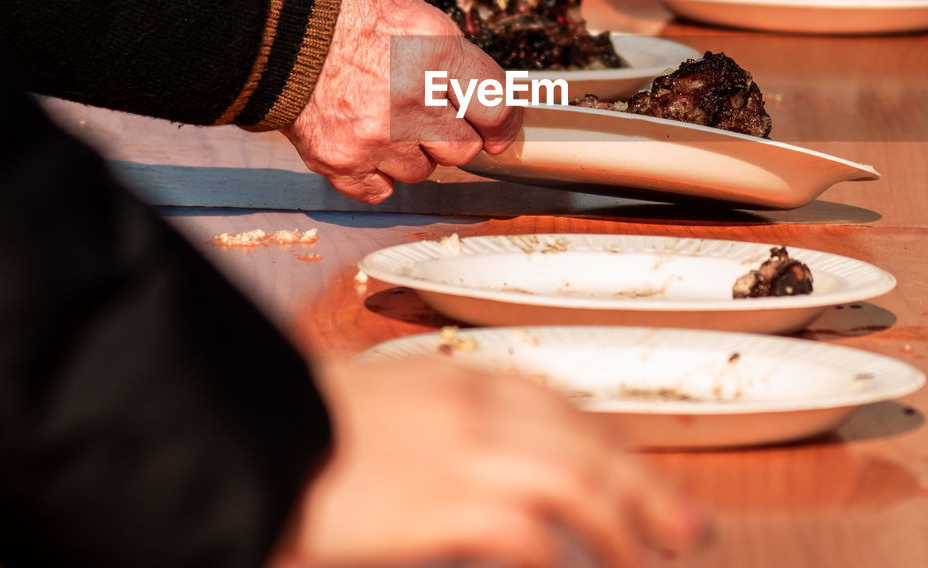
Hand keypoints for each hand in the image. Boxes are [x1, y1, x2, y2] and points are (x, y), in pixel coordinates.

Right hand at [273, 358, 706, 567]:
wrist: (243, 426)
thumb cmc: (294, 422)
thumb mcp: (377, 406)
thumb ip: (434, 423)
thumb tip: (473, 460)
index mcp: (458, 378)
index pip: (559, 407)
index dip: (606, 447)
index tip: (632, 476)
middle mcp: (476, 405)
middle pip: (586, 442)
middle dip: (642, 485)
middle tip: (684, 526)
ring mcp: (468, 450)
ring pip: (579, 483)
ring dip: (624, 523)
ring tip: (652, 554)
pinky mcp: (451, 499)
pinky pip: (531, 534)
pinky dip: (559, 557)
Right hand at [282, 0, 521, 202]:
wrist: (271, 24)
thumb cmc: (339, 6)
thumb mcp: (409, 7)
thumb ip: (446, 51)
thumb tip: (475, 85)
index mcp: (436, 51)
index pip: (496, 106)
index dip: (504, 123)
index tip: (500, 130)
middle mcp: (411, 98)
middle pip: (462, 148)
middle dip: (452, 136)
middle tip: (431, 117)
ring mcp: (376, 135)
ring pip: (422, 171)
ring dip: (412, 153)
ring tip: (385, 120)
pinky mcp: (342, 161)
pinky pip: (380, 189)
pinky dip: (376, 173)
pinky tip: (365, 143)